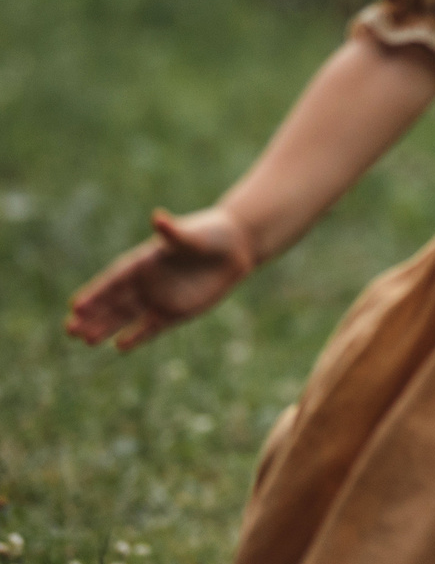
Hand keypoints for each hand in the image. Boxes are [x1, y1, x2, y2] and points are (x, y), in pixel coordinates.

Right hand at [66, 206, 256, 350]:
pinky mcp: (174, 313)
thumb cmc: (211, 235)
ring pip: (125, 317)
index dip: (95, 292)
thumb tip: (157, 217)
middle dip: (92, 315)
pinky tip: (119, 346)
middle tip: (69, 329)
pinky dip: (136, 337)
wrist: (235, 247)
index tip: (75, 305)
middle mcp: (146, 282)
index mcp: (144, 261)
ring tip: (84, 339)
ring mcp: (158, 298)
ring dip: (105, 327)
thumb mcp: (192, 235)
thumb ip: (173, 232)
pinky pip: (150, 328)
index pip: (114, 280)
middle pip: (113, 302)